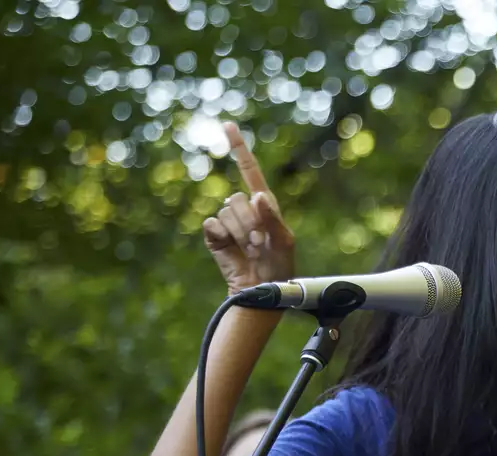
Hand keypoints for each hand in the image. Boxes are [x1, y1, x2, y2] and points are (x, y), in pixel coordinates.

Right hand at [202, 122, 294, 294]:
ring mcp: (228, 221)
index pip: (249, 170)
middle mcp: (244, 208)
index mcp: (263, 204)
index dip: (239, 148)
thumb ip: (272, 218)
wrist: (261, 289)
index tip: (228, 125)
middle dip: (250, 222)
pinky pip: (212, 225)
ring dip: (240, 233)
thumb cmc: (279, 265)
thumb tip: (256, 196)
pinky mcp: (214, 235)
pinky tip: (233, 249)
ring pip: (226, 213)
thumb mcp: (284, 241)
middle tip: (261, 242)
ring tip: (251, 249)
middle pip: (237, 199)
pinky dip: (223, 238)